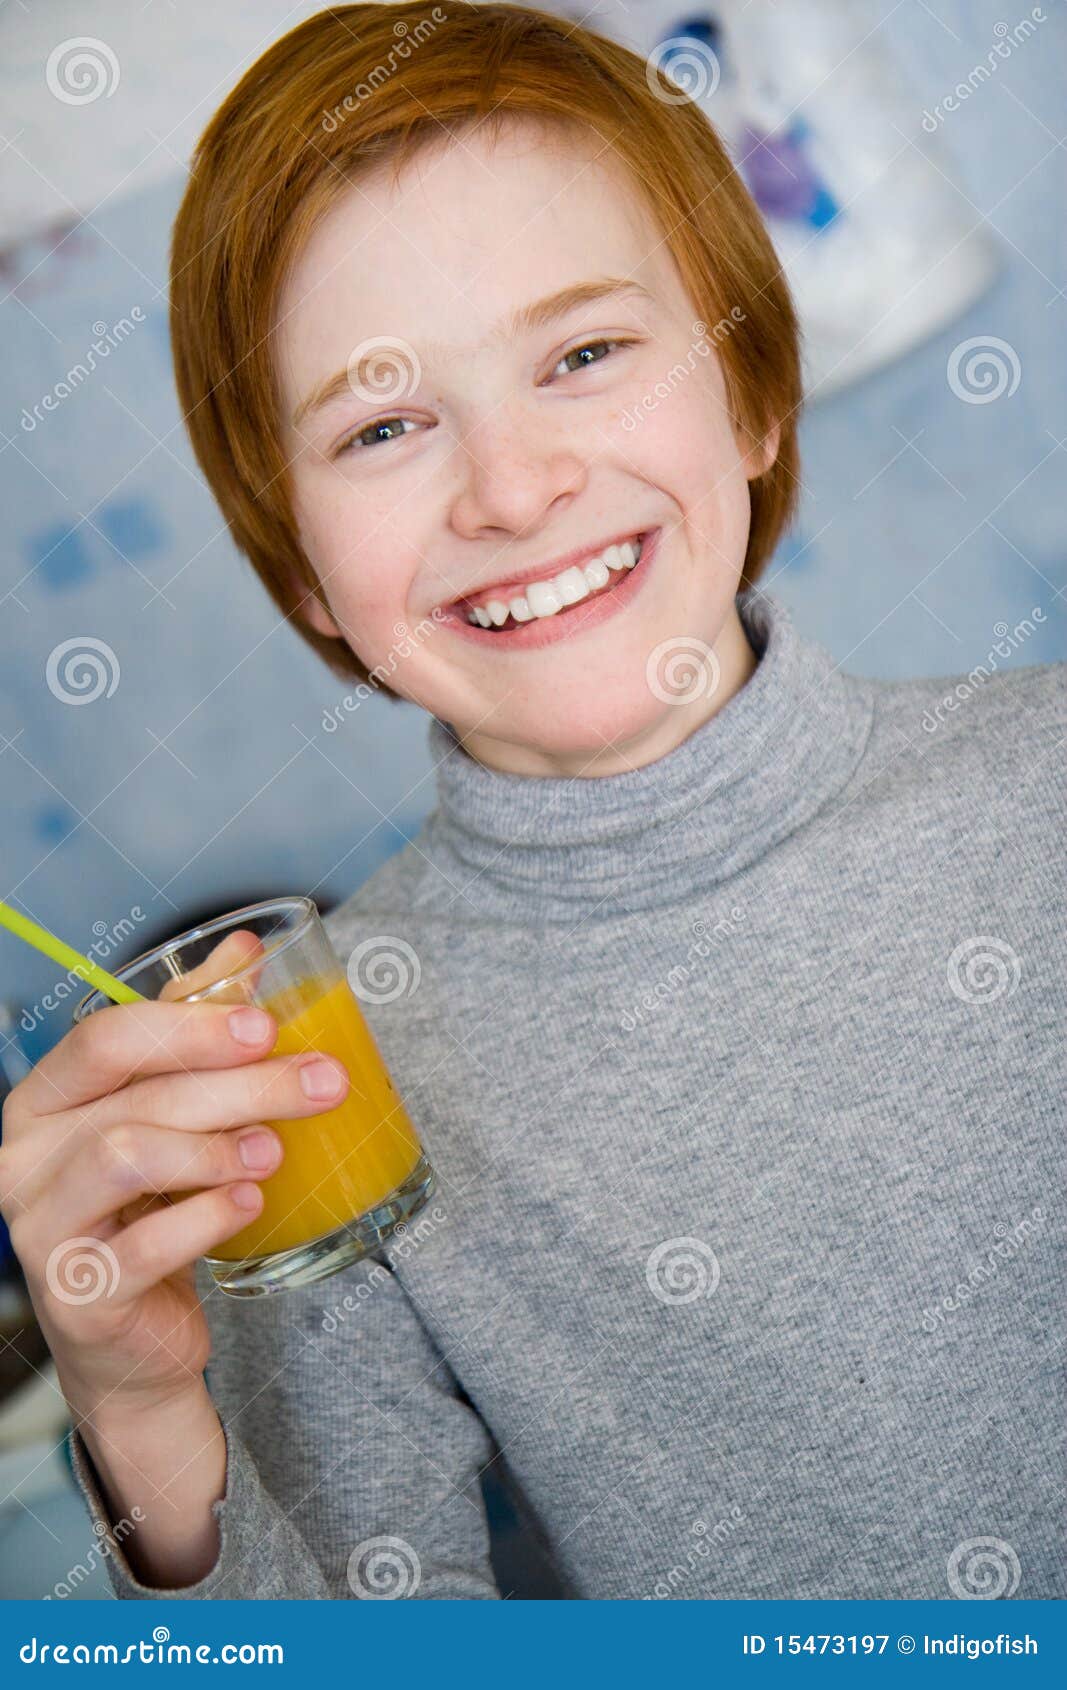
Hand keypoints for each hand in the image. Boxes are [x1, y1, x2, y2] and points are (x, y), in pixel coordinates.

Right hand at [0, 933, 349, 1425]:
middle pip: (136, 1098)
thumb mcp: (169, 1111)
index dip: (190, 1026)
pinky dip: (206, 1218)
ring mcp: (43, 1229)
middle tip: (321, 1082)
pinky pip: (142, 1246)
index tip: (267, 1025)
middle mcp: (25, 1159)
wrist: (135, 1338)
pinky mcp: (78, 1295)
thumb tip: (246, 950)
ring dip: (216, 1147)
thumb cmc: (148, 1210)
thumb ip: (196, 1029)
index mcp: (45, 1100)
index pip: (104, 1040)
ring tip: (274, 1150)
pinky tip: (249, 1204)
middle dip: (241, 1084)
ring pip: (127, 1158)